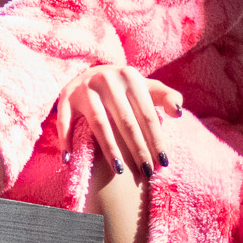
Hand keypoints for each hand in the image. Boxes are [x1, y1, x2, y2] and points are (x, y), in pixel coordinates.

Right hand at [54, 64, 181, 176]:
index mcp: (130, 78)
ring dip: (110, 149)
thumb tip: (177, 113)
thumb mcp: (146, 88)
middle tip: (146, 171)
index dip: (156, 139)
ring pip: (99, 123)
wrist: (91, 71)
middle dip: (138, 149)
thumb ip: (167, 97)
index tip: (163, 163)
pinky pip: (65, 122)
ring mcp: (85, 88)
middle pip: (126, 121)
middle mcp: (107, 80)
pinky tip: (69, 160)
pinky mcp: (66, 97)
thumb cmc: (125, 88)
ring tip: (120, 170)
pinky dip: (66, 140)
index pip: (147, 114)